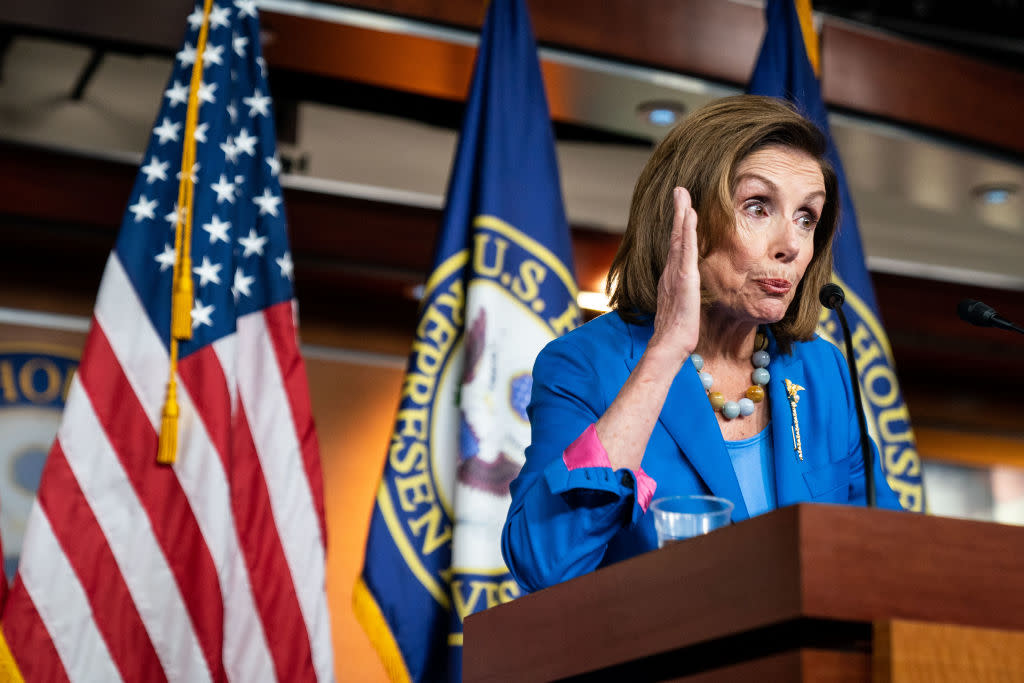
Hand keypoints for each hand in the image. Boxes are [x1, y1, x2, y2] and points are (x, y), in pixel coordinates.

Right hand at [649, 187, 699, 363]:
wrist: (669, 345)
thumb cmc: (676, 334)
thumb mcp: (682, 310)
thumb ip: (683, 298)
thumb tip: (688, 297)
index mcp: (671, 279)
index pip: (676, 247)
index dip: (678, 227)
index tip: (683, 209)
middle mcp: (670, 272)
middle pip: (674, 236)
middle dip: (678, 212)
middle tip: (679, 190)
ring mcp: (676, 274)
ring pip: (678, 237)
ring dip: (681, 214)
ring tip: (683, 194)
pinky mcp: (684, 278)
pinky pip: (685, 249)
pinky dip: (686, 230)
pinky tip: (689, 215)